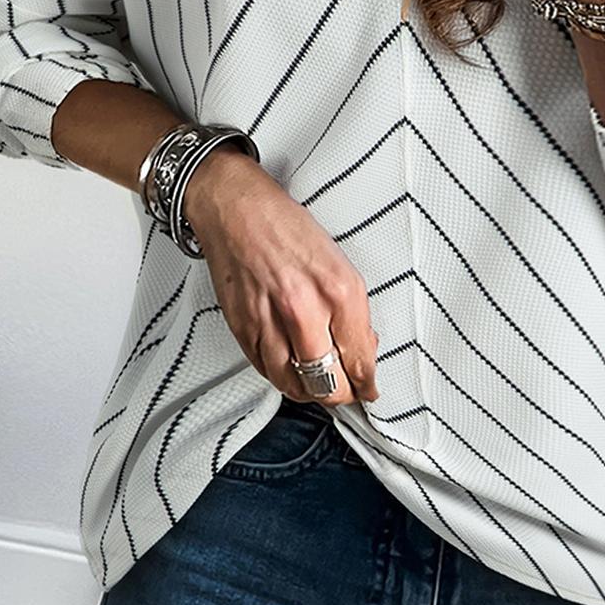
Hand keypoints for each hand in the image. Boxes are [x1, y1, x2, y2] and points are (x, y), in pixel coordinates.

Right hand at [183, 146, 378, 405]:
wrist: (235, 209)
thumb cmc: (285, 227)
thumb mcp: (336, 259)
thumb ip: (349, 306)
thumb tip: (360, 345)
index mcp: (339, 288)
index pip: (359, 357)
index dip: (366, 382)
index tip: (368, 389)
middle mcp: (305, 308)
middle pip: (328, 382)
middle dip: (341, 395)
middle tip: (346, 394)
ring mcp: (270, 321)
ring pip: (295, 384)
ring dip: (310, 393)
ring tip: (318, 388)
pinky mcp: (243, 327)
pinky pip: (266, 370)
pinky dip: (281, 377)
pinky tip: (290, 372)